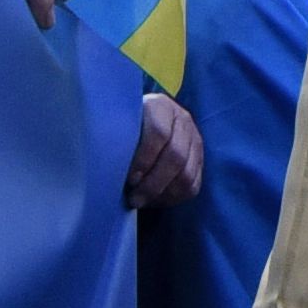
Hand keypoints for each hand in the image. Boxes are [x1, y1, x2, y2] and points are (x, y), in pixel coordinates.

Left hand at [126, 88, 203, 209]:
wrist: (143, 122)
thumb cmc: (125, 125)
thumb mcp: (120, 123)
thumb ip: (117, 137)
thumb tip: (108, 164)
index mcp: (160, 106)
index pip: (158, 132)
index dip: (144, 159)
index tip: (130, 178)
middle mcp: (182, 120)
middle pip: (176, 156)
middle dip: (153, 183)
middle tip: (135, 198)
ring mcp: (194, 140)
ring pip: (187, 174)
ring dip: (163, 193)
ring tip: (143, 201)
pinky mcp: (200, 160)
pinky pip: (193, 186)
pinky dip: (174, 198)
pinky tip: (155, 200)